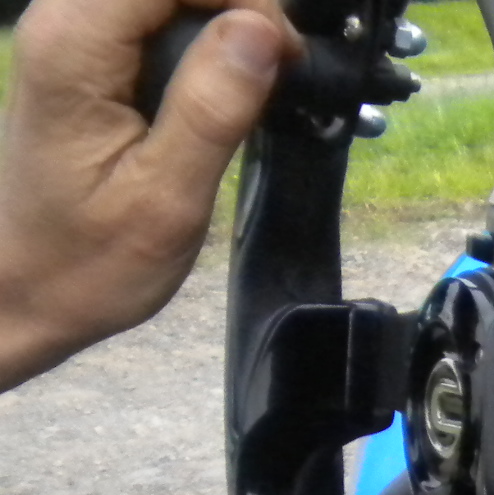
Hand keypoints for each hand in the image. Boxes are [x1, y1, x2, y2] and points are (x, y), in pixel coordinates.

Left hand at [0, 0, 300, 390]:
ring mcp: (71, 28)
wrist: (24, 286)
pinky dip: (203, 33)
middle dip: (236, 4)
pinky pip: (154, 12)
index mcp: (74, 46)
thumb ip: (212, 108)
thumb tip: (262, 30)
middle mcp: (63, 17)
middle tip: (282, 69)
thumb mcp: (166, 199)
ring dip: (223, 17)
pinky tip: (228, 79)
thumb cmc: (90, 260)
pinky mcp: (87, 46)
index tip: (287, 55)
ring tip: (263, 77)